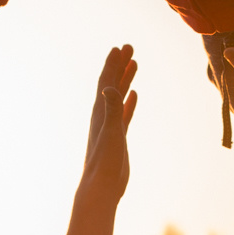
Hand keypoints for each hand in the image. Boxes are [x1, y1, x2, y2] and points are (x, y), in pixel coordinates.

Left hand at [76, 45, 137, 209]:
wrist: (101, 187)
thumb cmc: (104, 163)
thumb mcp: (110, 133)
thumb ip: (111, 110)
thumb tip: (109, 87)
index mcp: (100, 112)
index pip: (106, 82)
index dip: (112, 64)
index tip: (119, 47)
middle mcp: (103, 116)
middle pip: (111, 83)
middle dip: (119, 65)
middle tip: (129, 47)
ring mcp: (110, 125)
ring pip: (118, 96)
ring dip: (124, 79)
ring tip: (133, 63)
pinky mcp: (117, 136)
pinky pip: (123, 112)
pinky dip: (127, 101)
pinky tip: (133, 94)